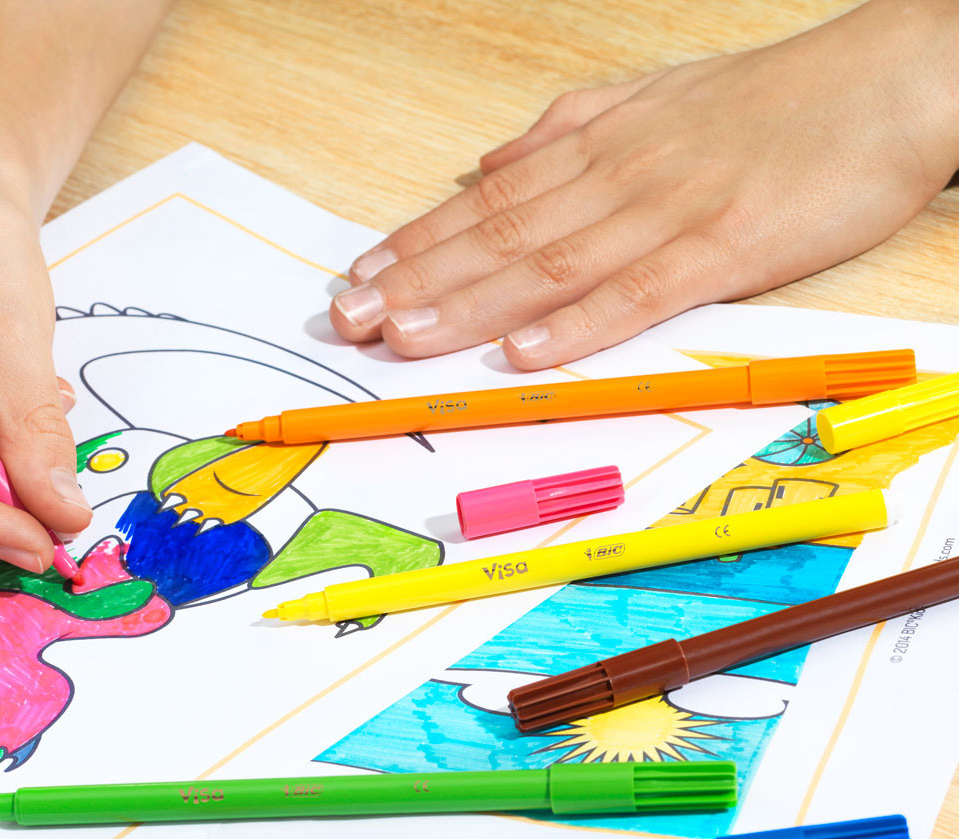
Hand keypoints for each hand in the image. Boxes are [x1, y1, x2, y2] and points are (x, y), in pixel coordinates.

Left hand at [330, 0, 958, 368]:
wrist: (895, 79)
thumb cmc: (776, 98)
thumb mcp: (655, 97)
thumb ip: (567, 131)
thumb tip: (490, 165)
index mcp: (601, 146)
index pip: (487, 202)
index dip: (417, 242)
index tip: (360, 275)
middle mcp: (618, 176)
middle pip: (498, 236)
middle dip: (415, 280)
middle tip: (348, 318)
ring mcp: (670, 211)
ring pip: (548, 264)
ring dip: (469, 305)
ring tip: (403, 337)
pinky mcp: (728, 246)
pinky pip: (640, 291)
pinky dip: (578, 324)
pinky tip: (523, 352)